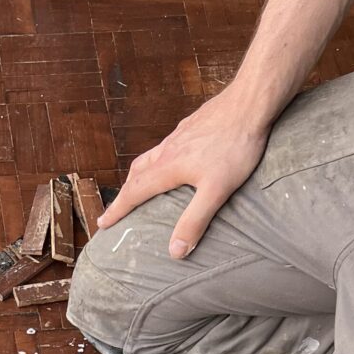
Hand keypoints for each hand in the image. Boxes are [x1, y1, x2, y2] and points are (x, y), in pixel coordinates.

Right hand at [98, 84, 273, 258]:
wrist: (250, 102)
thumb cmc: (235, 145)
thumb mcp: (216, 190)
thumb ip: (194, 220)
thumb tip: (175, 251)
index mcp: (168, 167)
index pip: (135, 193)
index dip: (118, 210)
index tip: (103, 223)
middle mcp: (168, 149)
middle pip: (137, 173)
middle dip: (125, 193)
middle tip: (116, 208)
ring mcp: (180, 135)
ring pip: (150, 157)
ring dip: (139, 174)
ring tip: (138, 185)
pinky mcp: (193, 125)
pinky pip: (167, 145)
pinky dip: (159, 158)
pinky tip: (172, 160)